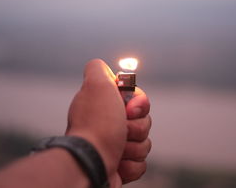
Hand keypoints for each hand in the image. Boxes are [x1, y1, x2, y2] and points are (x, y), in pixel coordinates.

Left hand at [65, 59, 150, 186]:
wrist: (91, 163)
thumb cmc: (97, 125)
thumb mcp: (96, 84)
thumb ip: (98, 68)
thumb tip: (104, 68)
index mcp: (105, 105)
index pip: (137, 100)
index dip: (140, 104)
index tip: (129, 109)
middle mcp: (109, 124)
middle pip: (144, 121)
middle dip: (138, 127)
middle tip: (122, 130)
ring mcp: (114, 146)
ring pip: (144, 142)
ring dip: (135, 147)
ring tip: (117, 150)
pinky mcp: (120, 166)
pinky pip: (141, 163)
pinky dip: (132, 165)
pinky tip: (117, 164)